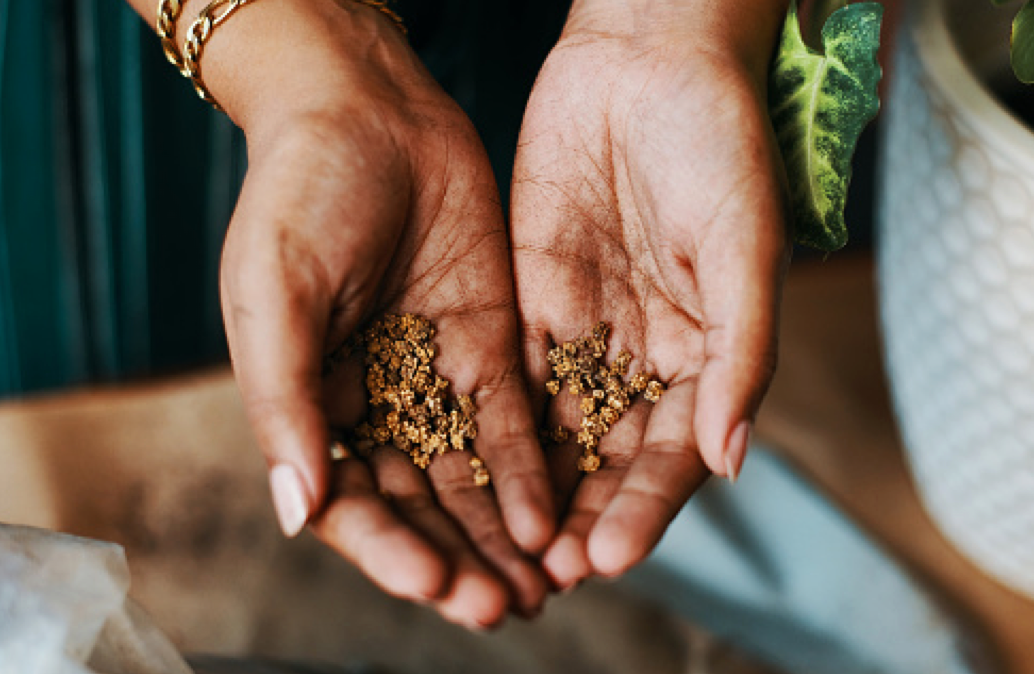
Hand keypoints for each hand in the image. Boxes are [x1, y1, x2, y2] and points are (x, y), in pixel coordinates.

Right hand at [207, 0, 552, 626]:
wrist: (370, 114)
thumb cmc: (298, 196)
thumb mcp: (272, 294)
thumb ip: (283, 402)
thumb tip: (296, 511)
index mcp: (310, 405)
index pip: (350, 502)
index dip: (388, 550)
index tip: (432, 584)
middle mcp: (375, 405)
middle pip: (419, 505)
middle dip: (459, 559)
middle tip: (503, 608)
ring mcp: (434, 380)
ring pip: (470, 478)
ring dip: (501, 535)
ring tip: (537, 587)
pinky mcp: (489, 347)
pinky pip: (511, 423)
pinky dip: (531, 471)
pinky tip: (554, 515)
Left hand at [511, 0, 789, 589]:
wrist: (644, 62)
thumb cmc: (717, 144)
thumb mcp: (743, 245)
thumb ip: (741, 351)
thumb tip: (731, 460)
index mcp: (708, 354)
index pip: (675, 453)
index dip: (645, 508)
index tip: (608, 555)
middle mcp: (645, 357)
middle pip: (610, 457)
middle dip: (579, 516)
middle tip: (543, 574)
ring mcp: (586, 332)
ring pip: (556, 429)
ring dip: (530, 490)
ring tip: (499, 546)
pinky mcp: (530, 300)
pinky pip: (509, 374)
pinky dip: (492, 425)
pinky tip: (465, 470)